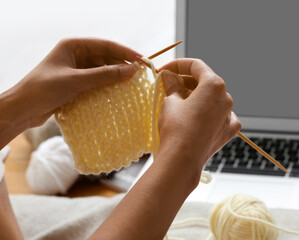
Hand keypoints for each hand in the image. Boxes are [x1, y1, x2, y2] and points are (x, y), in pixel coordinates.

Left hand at [7, 38, 140, 127]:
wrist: (21, 110)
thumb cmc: (43, 90)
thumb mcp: (76, 80)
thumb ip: (104, 75)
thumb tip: (131, 70)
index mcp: (73, 46)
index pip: (105, 45)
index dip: (125, 52)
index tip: (142, 61)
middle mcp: (75, 55)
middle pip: (105, 58)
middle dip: (121, 66)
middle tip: (139, 77)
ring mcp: (75, 70)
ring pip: (102, 71)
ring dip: (115, 78)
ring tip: (131, 86)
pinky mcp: (75, 84)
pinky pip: (96, 82)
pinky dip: (106, 87)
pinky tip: (116, 94)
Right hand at [158, 58, 240, 171]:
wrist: (182, 161)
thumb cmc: (176, 129)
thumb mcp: (170, 101)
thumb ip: (172, 85)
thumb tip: (169, 76)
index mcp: (214, 85)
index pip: (196, 66)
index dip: (177, 65)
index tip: (164, 70)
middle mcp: (226, 98)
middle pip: (205, 82)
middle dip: (186, 81)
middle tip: (168, 84)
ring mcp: (229, 116)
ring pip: (212, 99)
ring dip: (196, 96)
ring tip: (177, 100)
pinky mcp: (227, 131)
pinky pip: (218, 116)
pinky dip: (207, 113)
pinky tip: (194, 116)